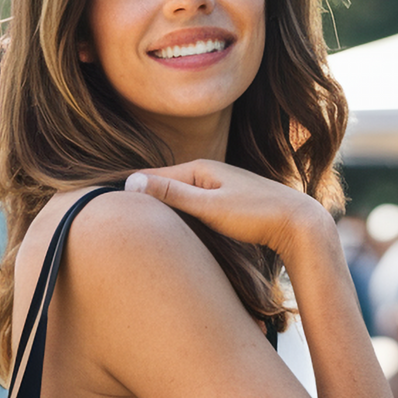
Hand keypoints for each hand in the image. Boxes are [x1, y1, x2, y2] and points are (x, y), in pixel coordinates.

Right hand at [124, 160, 330, 259]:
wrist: (298, 224)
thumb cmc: (256, 215)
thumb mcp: (209, 206)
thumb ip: (172, 195)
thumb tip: (131, 184)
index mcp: (198, 169)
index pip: (151, 177)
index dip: (127, 190)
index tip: (98, 200)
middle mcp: (206, 174)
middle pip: (162, 187)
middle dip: (139, 198)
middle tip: (106, 211)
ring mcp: (216, 190)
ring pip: (176, 200)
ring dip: (157, 208)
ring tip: (130, 221)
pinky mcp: (226, 205)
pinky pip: (190, 209)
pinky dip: (174, 216)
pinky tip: (168, 229)